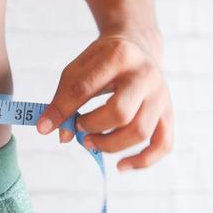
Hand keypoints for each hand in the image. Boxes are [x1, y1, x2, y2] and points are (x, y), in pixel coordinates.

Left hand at [36, 35, 173, 171]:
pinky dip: (143, 161)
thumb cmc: (101, 62)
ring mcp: (161, 95)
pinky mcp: (168, 112)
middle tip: (78, 128)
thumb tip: (61, 136)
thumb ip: (64, 100)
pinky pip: (163, 144)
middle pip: (119, 114)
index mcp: (117, 56)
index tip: (44, 127)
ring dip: (110, 145)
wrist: (137, 46)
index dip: (61, 111)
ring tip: (90, 141)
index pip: (84, 89)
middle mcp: (144, 75)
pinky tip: (120, 166)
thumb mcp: (77, 70)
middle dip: (92, 127)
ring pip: (140, 132)